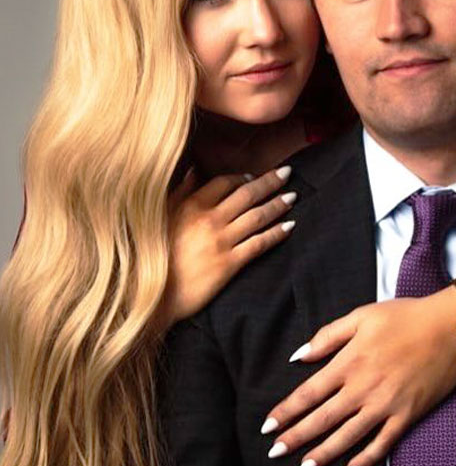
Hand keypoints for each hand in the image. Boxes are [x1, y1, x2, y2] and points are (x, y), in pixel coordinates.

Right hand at [156, 166, 296, 330]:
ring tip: (292, 197)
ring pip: (257, 217)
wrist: (153, 295)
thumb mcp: (161, 218)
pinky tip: (289, 226)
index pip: (224, 182)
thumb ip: (180, 192)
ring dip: (278, 204)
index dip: (242, 178)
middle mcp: (209, 220)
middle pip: (247, 194)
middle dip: (270, 182)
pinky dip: (277, 233)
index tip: (253, 177)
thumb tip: (193, 170)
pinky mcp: (229, 264)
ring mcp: (221, 242)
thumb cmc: (154, 256)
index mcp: (192, 206)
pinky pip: (259, 243)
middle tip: (287, 174)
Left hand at [261, 287, 455, 465]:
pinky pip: (383, 444)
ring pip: (347, 437)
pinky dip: (365, 460)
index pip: (308, 393)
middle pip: (322, 419)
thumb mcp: (361, 316)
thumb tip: (298, 356)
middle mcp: (363, 388)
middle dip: (295, 438)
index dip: (286, 412)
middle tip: (274, 454)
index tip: (267, 427)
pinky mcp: (407, 415)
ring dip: (323, 454)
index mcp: (349, 362)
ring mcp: (386, 405)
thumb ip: (327, 336)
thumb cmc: (404, 316)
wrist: (450, 326)